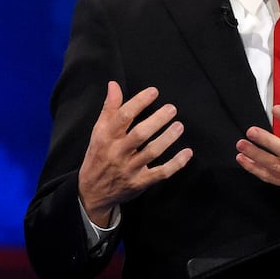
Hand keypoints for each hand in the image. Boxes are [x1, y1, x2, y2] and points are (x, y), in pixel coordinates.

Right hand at [78, 81, 192, 225]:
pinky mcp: (140, 183)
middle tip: (172, 108)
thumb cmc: (98, 156)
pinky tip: (187, 152)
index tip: (154, 91)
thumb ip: (109, 108)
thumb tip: (114, 85)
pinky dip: (176, 163)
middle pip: (140, 134)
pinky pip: (160, 173)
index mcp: (106, 137)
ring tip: (179, 126)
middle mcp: (117, 153)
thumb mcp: (98, 132)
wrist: (92, 193)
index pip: (123, 116)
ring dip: (168, 138)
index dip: (139, 102)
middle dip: (157, 120)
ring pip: (152, 152)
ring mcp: (129, 169)